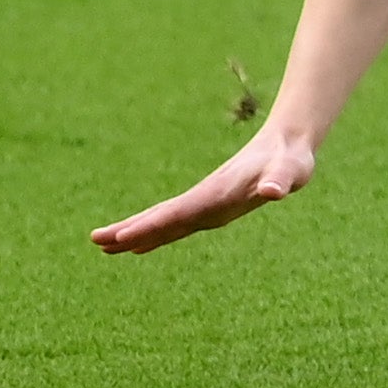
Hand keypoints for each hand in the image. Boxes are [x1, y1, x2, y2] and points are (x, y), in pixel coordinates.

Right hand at [91, 123, 316, 254]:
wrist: (288, 141)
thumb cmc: (292, 159)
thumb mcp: (291, 171)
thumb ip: (281, 180)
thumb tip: (274, 191)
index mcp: (217, 193)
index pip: (178, 213)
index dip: (151, 225)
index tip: (122, 236)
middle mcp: (206, 198)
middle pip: (162, 216)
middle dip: (130, 229)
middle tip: (96, 242)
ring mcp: (206, 202)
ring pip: (165, 220)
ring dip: (137, 232)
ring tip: (105, 247)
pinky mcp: (212, 206)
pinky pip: (178, 222)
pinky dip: (157, 232)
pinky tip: (141, 244)